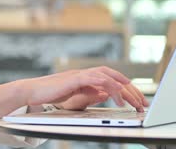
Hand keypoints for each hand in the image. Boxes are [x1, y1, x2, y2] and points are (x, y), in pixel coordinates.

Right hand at [19, 66, 147, 110]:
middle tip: (142, 102)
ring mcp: (81, 74)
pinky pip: (96, 79)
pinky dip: (109, 86)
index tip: (138, 99)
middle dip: (131, 89)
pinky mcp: (75, 78)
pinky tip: (117, 96)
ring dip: (123, 89)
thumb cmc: (51, 94)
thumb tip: (106, 94)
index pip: (112, 79)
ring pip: (108, 76)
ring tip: (133, 102)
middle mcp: (86, 73)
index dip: (126, 88)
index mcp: (87, 77)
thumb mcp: (76, 96)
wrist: (33, 91)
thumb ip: (92, 93)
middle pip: (114, 75)